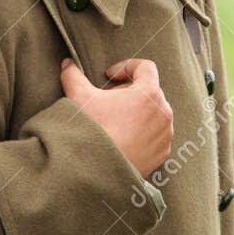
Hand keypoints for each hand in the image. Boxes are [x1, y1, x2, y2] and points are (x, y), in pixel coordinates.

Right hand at [59, 58, 172, 177]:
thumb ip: (73, 75)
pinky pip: (156, 134)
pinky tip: (123, 138)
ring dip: (138, 112)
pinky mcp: (162, 153)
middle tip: (108, 100)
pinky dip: (143, 132)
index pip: (145, 67)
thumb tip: (68, 64)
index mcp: (149, 93)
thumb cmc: (92, 130)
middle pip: (150, 90)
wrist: (98, 171)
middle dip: (129, 91)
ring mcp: (165, 134)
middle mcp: (163, 112)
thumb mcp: (79, 97)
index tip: (109, 77)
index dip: (126, 67)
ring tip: (116, 121)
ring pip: (154, 113)